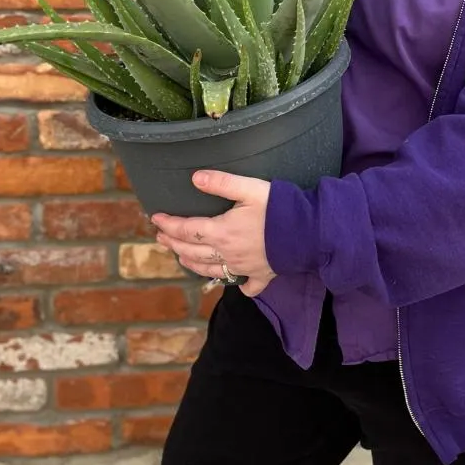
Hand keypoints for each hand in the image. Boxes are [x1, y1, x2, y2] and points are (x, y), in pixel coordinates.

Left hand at [151, 171, 274, 297]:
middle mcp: (228, 253)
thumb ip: (222, 182)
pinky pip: (246, 286)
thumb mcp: (250, 188)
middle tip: (161, 237)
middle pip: (193, 251)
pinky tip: (235, 283)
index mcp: (222, 231)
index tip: (155, 218)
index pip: (187, 229)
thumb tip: (195, 178)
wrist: (309, 233)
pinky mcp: (262, 275)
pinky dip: (237, 285)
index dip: (169, 223)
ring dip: (192, 263)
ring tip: (182, 257)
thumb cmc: (280, 208)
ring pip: (210, 269)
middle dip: (173, 243)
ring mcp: (244, 267)